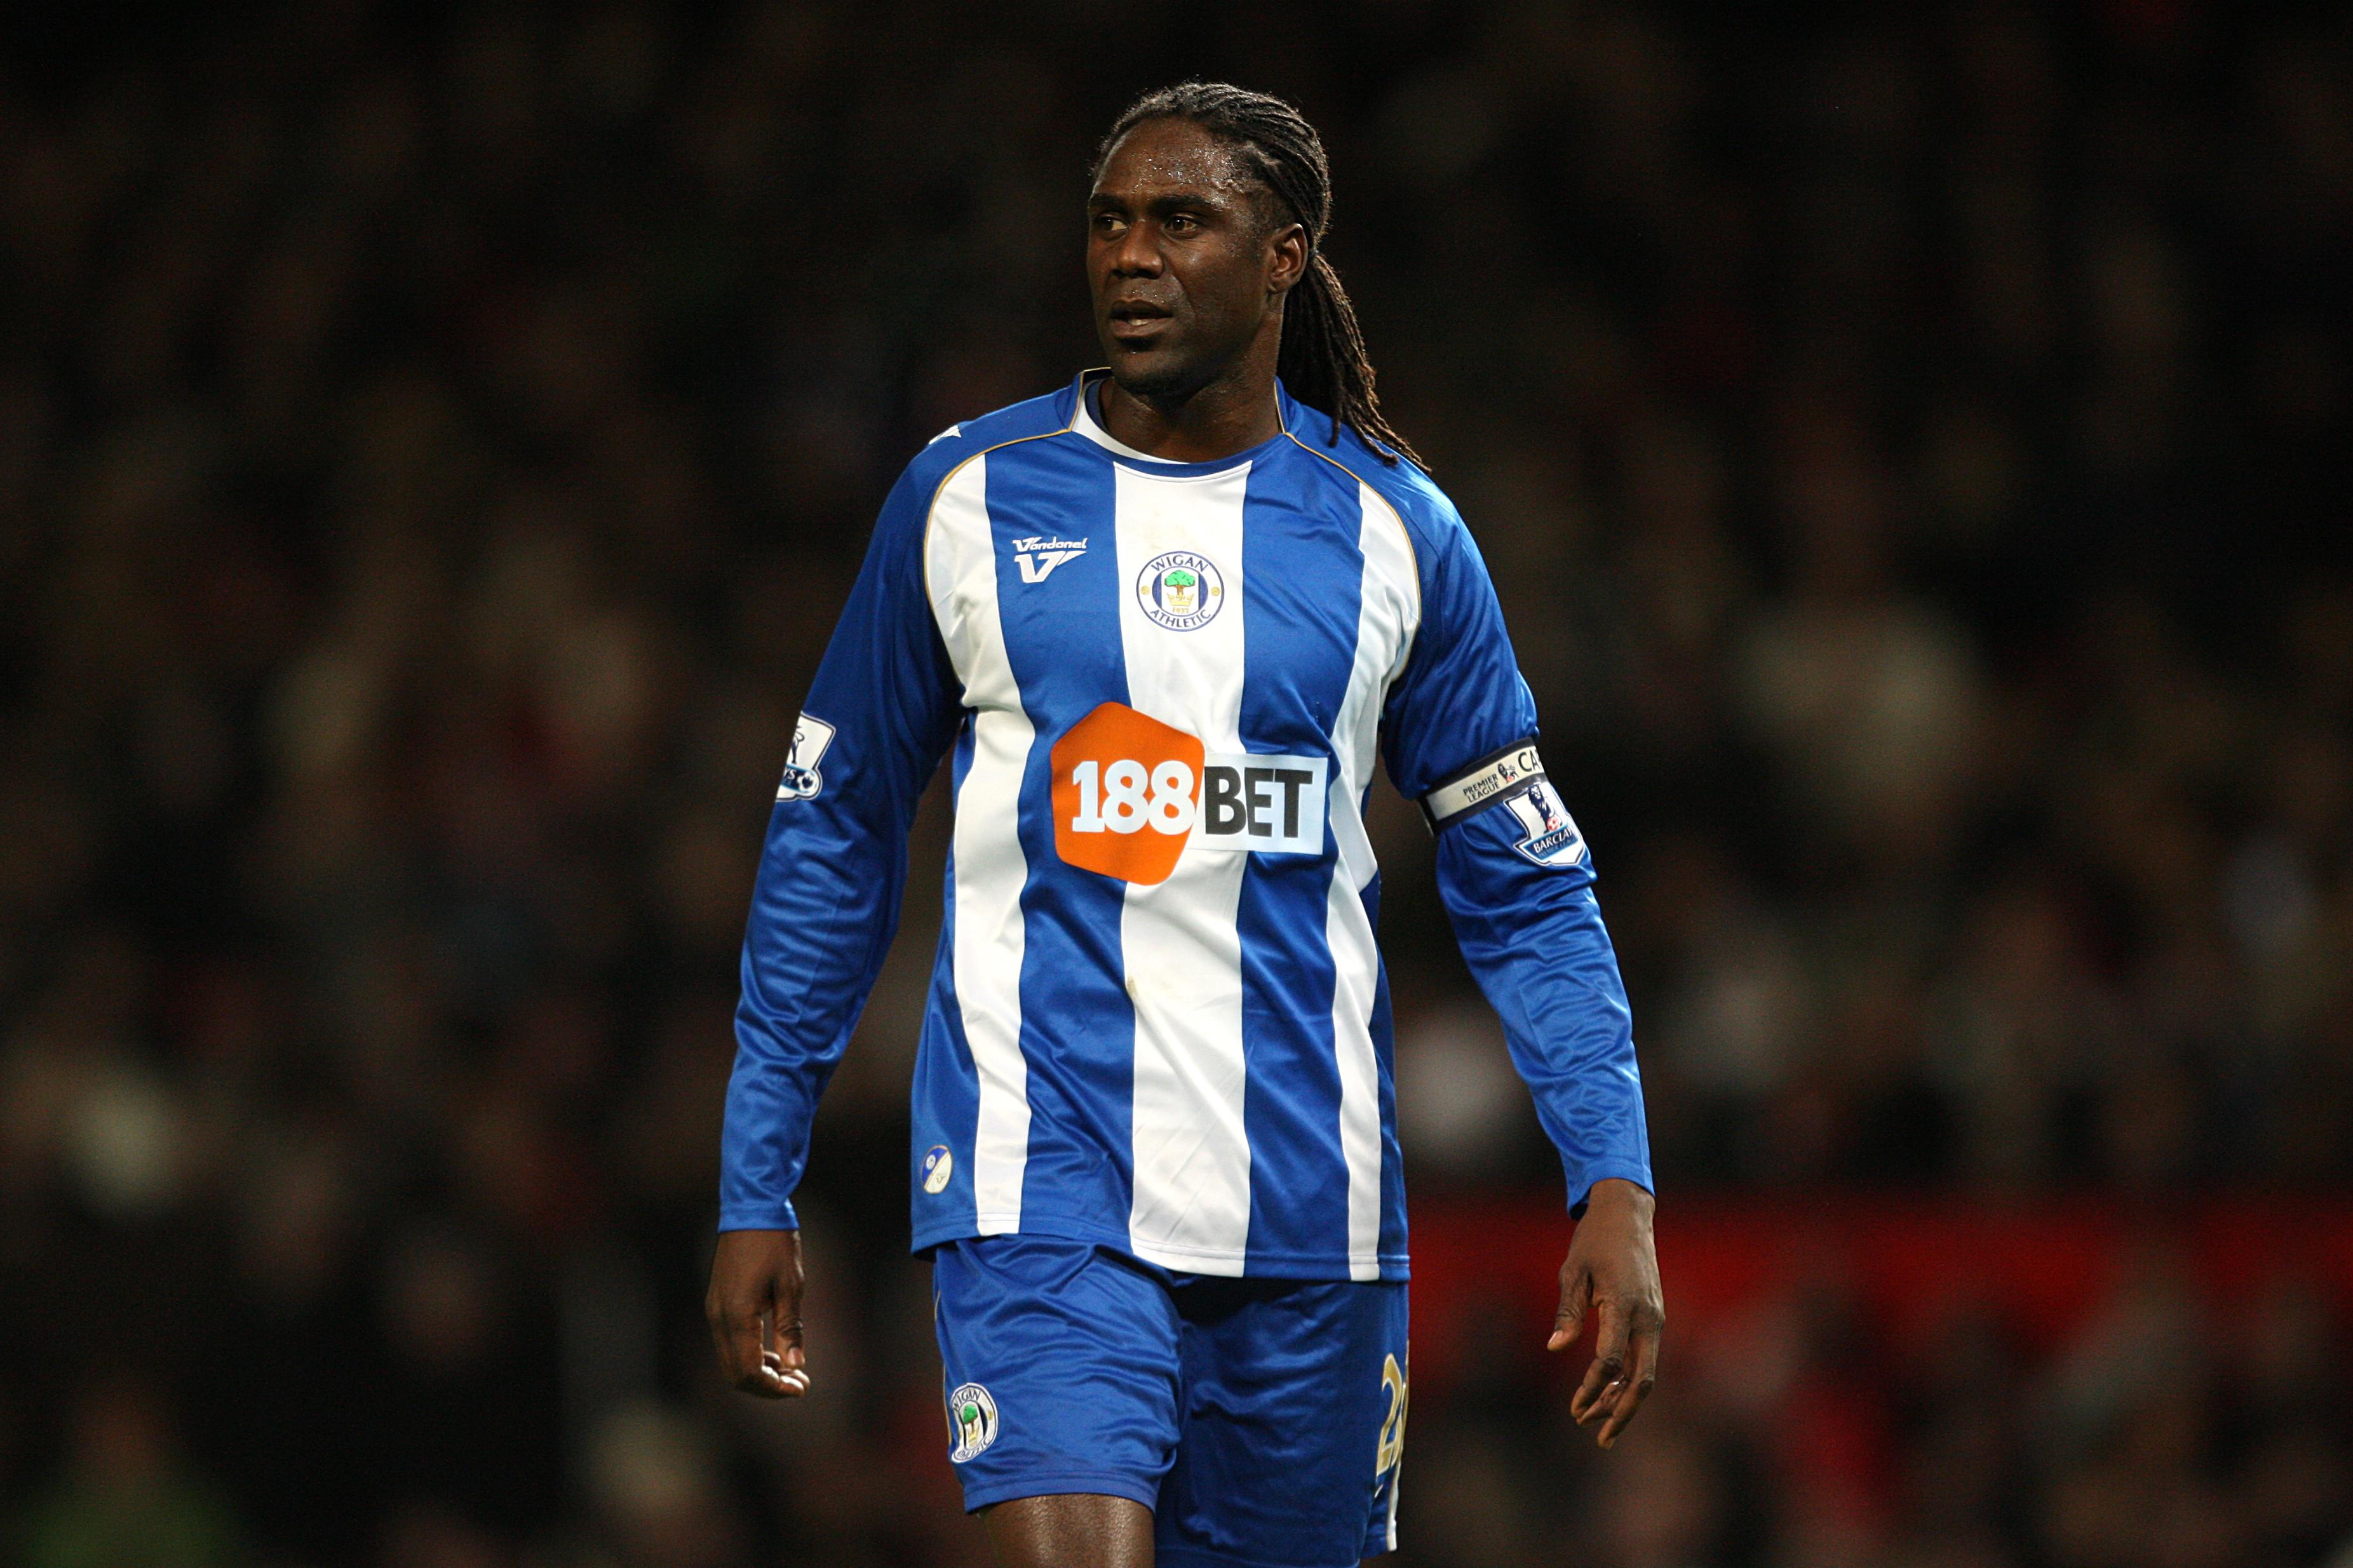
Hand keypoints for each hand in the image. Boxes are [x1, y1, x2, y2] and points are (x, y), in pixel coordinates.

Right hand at [705, 1228, 810, 1397]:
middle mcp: (718, 1318)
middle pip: (735, 1373)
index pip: (749, 1372)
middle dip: (767, 1385)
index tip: (801, 1388)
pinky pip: (729, 1342)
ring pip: (731, 1360)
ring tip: (792, 1369)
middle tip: (799, 1383)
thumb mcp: (791, 1285)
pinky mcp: (716, 1303)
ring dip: (759, 1371)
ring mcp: (713, 1310)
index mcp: (736, 1316)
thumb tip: (794, 1366)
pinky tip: (774, 1351)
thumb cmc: (776, 1243)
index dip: (774, 1388)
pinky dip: (750, 1354)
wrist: (751, 1208)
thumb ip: (790, 1328)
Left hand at [1548, 1178, 1662, 1448]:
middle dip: (1621, 1411)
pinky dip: (1629, 1379)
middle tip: (1598, 1437)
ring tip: (1598, 1423)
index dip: (1593, 1388)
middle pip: (1642, 1378)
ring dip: (1624, 1400)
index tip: (1575, 1408)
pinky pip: (1645, 1357)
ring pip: (1646, 1372)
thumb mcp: (1573, 1271)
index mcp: (1624, 1304)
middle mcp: (1647, 1316)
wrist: (1628, 1215)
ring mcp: (1655, 1318)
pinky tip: (1610, 1393)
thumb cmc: (1594, 1240)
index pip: (1610, 1359)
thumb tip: (1555, 1348)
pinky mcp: (1654, 1317)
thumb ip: (1567, 1312)